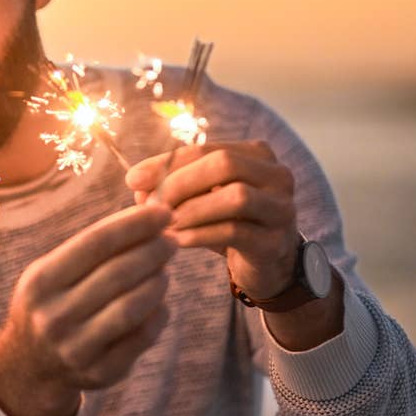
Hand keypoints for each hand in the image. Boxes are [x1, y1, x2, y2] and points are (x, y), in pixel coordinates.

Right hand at [0, 203, 173, 415]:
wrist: (30, 366)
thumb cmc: (51, 303)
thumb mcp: (51, 273)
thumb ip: (90, 250)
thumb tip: (146, 220)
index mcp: (40, 282)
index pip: (96, 243)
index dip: (134, 224)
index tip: (163, 212)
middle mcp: (54, 316)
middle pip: (118, 274)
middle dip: (153, 251)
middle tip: (172, 239)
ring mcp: (77, 348)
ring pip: (133, 307)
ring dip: (158, 282)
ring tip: (165, 269)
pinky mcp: (102, 373)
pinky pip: (142, 337)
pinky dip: (158, 314)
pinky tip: (161, 302)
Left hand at [126, 141, 297, 299]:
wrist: (268, 266)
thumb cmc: (229, 223)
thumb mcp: (202, 198)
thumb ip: (172, 185)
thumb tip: (137, 182)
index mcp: (257, 155)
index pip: (206, 149)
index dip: (167, 162)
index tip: (133, 180)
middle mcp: (277, 176)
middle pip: (225, 165)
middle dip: (180, 183)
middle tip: (151, 205)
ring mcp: (282, 209)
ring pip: (235, 197)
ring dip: (191, 210)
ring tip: (163, 224)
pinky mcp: (276, 241)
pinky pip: (235, 232)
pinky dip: (200, 234)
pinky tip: (177, 240)